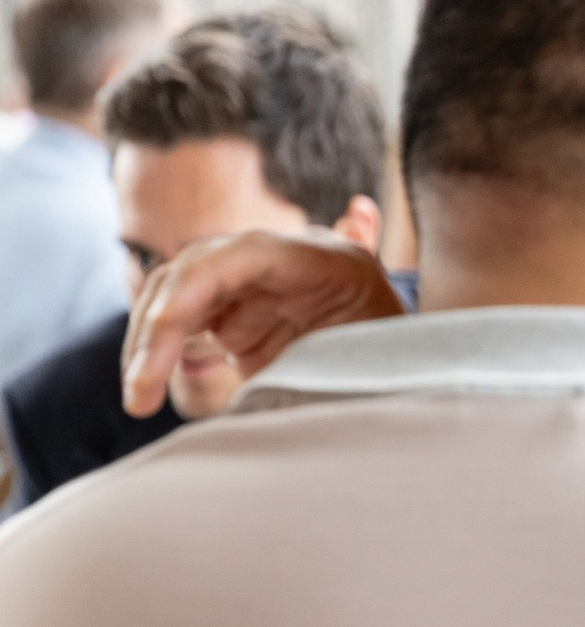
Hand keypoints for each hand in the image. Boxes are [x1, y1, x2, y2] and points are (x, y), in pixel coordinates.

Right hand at [124, 230, 404, 416]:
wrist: (403, 374)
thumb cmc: (399, 361)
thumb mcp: (384, 352)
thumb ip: (349, 332)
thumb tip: (360, 226)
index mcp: (325, 261)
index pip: (242, 254)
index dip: (196, 284)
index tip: (167, 327)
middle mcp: (278, 264)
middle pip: (194, 274)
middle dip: (157, 327)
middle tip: (141, 391)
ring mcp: (251, 287)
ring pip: (176, 297)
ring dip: (148, 345)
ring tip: (139, 400)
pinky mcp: (232, 316)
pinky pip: (181, 323)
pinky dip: (158, 355)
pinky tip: (144, 392)